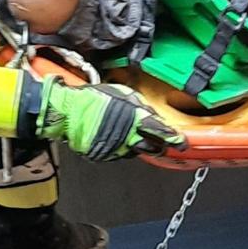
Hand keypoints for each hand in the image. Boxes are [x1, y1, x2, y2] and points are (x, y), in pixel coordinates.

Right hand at [37, 78, 186, 160]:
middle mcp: (127, 137)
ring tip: (128, 133)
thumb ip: (139, 105)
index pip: (159, 132)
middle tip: (161, 142)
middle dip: (158, 145)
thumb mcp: (121, 93)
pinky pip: (118, 154)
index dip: (172, 138)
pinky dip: (120, 147)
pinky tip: (114, 137)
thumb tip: (151, 114)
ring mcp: (115, 149)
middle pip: (151, 147)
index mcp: (133, 119)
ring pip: (134, 151)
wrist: (67, 112)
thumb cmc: (91, 98)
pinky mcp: (104, 155)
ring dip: (136, 144)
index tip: (180, 142)